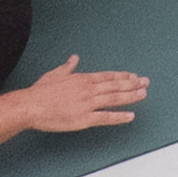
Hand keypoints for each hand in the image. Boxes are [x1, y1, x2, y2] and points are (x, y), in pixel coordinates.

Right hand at [13, 64, 142, 136]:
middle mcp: (88, 89)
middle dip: (132, 84)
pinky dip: (119, 116)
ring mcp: (88, 104)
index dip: (122, 76)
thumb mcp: (55, 74)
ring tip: (144, 94)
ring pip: (114, 98)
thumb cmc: (40, 92)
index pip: (108, 76)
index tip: (134, 76)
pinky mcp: (84, 118)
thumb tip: (74, 58)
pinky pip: (106, 117)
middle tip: (146, 82)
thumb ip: (68, 67)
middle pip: (115, 85)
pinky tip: (130, 116)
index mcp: (82, 79)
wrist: (31, 106)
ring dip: (131, 96)